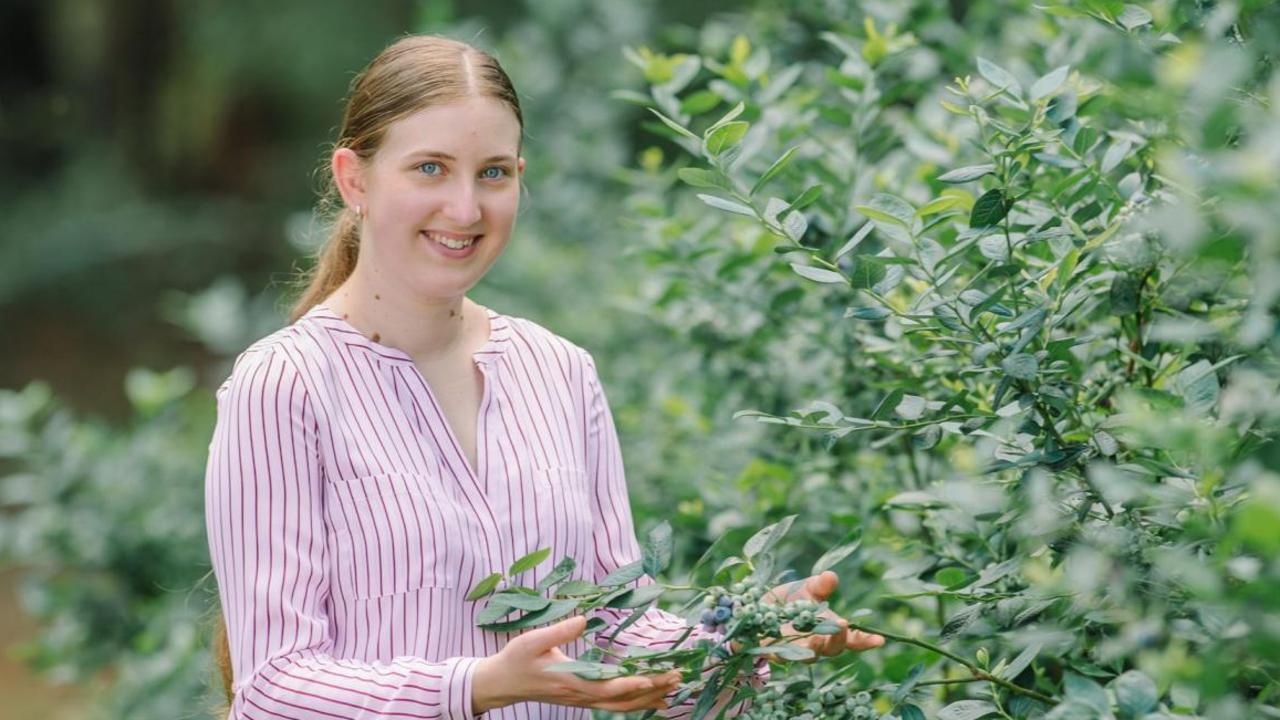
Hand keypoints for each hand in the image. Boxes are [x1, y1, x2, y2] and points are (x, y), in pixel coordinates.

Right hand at [471, 615, 681, 713]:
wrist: (500, 684)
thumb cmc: (515, 659)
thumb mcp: (532, 641)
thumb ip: (558, 631)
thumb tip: (584, 618)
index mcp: (570, 681)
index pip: (606, 687)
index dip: (631, 684)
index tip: (652, 677)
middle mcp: (579, 695)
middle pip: (621, 700)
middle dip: (651, 690)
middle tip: (677, 678)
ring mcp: (581, 700)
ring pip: (620, 707)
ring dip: (647, 699)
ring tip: (673, 691)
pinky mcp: (581, 698)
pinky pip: (613, 705)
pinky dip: (634, 703)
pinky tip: (651, 699)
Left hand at [747, 570, 885, 660]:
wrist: (757, 608)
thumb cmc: (790, 599)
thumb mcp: (806, 588)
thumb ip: (820, 585)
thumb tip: (831, 576)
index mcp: (829, 629)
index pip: (852, 639)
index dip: (866, 641)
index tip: (880, 639)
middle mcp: (816, 644)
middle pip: (832, 649)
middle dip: (838, 639)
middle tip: (842, 626)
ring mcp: (796, 651)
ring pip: (809, 655)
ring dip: (813, 647)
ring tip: (816, 637)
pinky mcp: (773, 653)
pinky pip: (779, 655)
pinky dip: (781, 651)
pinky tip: (780, 646)